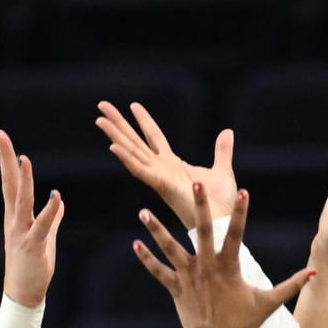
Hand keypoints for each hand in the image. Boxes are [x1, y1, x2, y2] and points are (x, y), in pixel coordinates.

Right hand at [0, 129, 65, 306]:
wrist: (23, 295)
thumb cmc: (32, 267)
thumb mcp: (44, 239)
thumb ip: (52, 220)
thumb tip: (59, 202)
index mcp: (15, 217)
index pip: (9, 183)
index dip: (8, 160)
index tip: (3, 139)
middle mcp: (14, 221)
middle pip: (9, 184)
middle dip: (6, 160)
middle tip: (1, 136)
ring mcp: (21, 233)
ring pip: (22, 201)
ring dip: (23, 180)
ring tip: (25, 159)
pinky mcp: (33, 246)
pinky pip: (43, 225)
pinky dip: (50, 210)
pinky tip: (56, 196)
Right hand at [97, 101, 237, 230]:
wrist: (222, 222)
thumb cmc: (220, 203)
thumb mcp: (222, 169)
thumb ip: (222, 150)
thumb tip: (227, 132)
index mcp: (172, 164)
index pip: (153, 137)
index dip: (144, 120)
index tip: (133, 105)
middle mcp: (160, 169)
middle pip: (134, 141)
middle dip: (119, 123)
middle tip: (102, 106)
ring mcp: (158, 177)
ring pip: (131, 152)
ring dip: (115, 136)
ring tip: (100, 120)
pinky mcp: (161, 186)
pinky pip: (140, 170)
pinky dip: (126, 158)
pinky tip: (113, 146)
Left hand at [133, 187, 312, 327]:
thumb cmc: (243, 324)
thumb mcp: (269, 303)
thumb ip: (292, 285)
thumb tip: (314, 273)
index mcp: (229, 267)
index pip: (237, 234)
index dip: (241, 212)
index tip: (243, 192)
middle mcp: (206, 267)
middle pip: (200, 231)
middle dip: (198, 206)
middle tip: (195, 183)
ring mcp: (188, 277)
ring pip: (169, 249)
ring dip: (156, 230)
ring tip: (143, 211)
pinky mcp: (175, 288)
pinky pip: (158, 271)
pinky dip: (146, 259)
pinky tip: (135, 243)